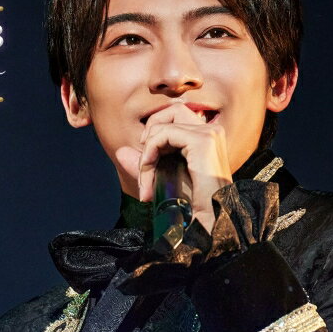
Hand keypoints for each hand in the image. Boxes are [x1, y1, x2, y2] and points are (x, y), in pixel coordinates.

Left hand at [115, 103, 231, 232]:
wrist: (209, 220)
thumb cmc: (192, 204)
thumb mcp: (164, 178)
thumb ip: (145, 164)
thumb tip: (120, 151)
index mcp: (208, 136)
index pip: (175, 118)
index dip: (155, 136)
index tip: (147, 166)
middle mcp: (211, 130)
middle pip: (172, 111)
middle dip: (150, 132)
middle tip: (144, 162)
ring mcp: (209, 133)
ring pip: (164, 124)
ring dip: (147, 150)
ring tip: (145, 177)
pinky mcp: (202, 141)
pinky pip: (163, 134)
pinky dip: (149, 153)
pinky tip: (148, 174)